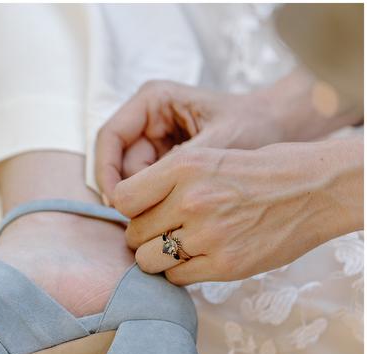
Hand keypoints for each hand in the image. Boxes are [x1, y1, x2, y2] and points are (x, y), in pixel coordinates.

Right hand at [94, 79, 284, 199]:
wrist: (281, 128)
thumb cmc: (254, 126)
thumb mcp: (215, 145)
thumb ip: (175, 167)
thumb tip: (139, 196)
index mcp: (153, 100)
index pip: (109, 137)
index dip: (106, 171)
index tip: (117, 202)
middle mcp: (147, 118)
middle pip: (117, 161)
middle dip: (128, 190)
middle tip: (145, 218)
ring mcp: (153, 139)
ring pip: (129, 177)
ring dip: (143, 199)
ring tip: (168, 214)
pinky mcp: (162, 159)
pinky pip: (146, 185)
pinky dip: (154, 202)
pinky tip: (172, 213)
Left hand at [111, 137, 362, 284]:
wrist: (316, 188)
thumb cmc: (258, 171)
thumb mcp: (207, 158)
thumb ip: (164, 183)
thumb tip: (124, 212)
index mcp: (184, 166)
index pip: (121, 198)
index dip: (128, 209)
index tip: (141, 211)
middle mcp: (191, 200)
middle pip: (133, 233)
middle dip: (144, 235)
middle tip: (166, 230)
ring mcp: (208, 235)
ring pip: (147, 261)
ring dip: (158, 257)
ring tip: (180, 245)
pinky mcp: (226, 265)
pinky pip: (176, 278)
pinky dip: (180, 272)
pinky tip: (200, 257)